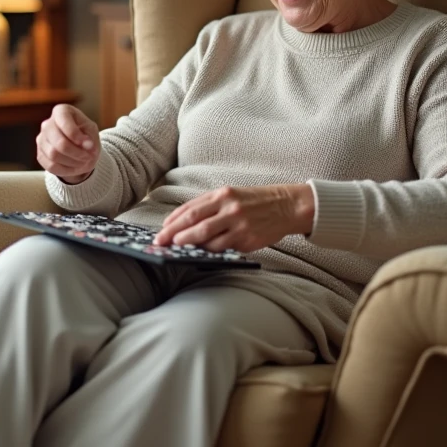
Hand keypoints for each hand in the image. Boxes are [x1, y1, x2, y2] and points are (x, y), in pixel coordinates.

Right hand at [37, 104, 99, 183]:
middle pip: (58, 142)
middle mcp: (47, 124)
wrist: (78, 148)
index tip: (89, 145)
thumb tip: (87, 146)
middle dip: (76, 153)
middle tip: (88, 157)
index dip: (76, 135)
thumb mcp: (92, 131)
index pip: (64, 120)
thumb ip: (90, 136)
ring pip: (54, 155)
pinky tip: (75, 166)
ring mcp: (41, 140)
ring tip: (83, 161)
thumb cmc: (85, 135)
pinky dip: (66, 169)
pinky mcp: (40, 155)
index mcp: (61, 111)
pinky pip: (51, 166)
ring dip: (72, 162)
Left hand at [153, 185, 314, 252]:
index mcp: (222, 195)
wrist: (286, 206)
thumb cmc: (254, 201)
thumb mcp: (231, 195)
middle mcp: (229, 208)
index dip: (173, 220)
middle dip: (173, 234)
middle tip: (160, 242)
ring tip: (177, 248)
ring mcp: (239, 225)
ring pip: (206, 238)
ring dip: (189, 244)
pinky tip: (201, 252)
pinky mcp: (247, 239)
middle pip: (194, 223)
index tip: (161, 229)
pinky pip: (222, 248)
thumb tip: (182, 221)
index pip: (190, 209)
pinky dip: (209, 250)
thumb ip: (208, 206)